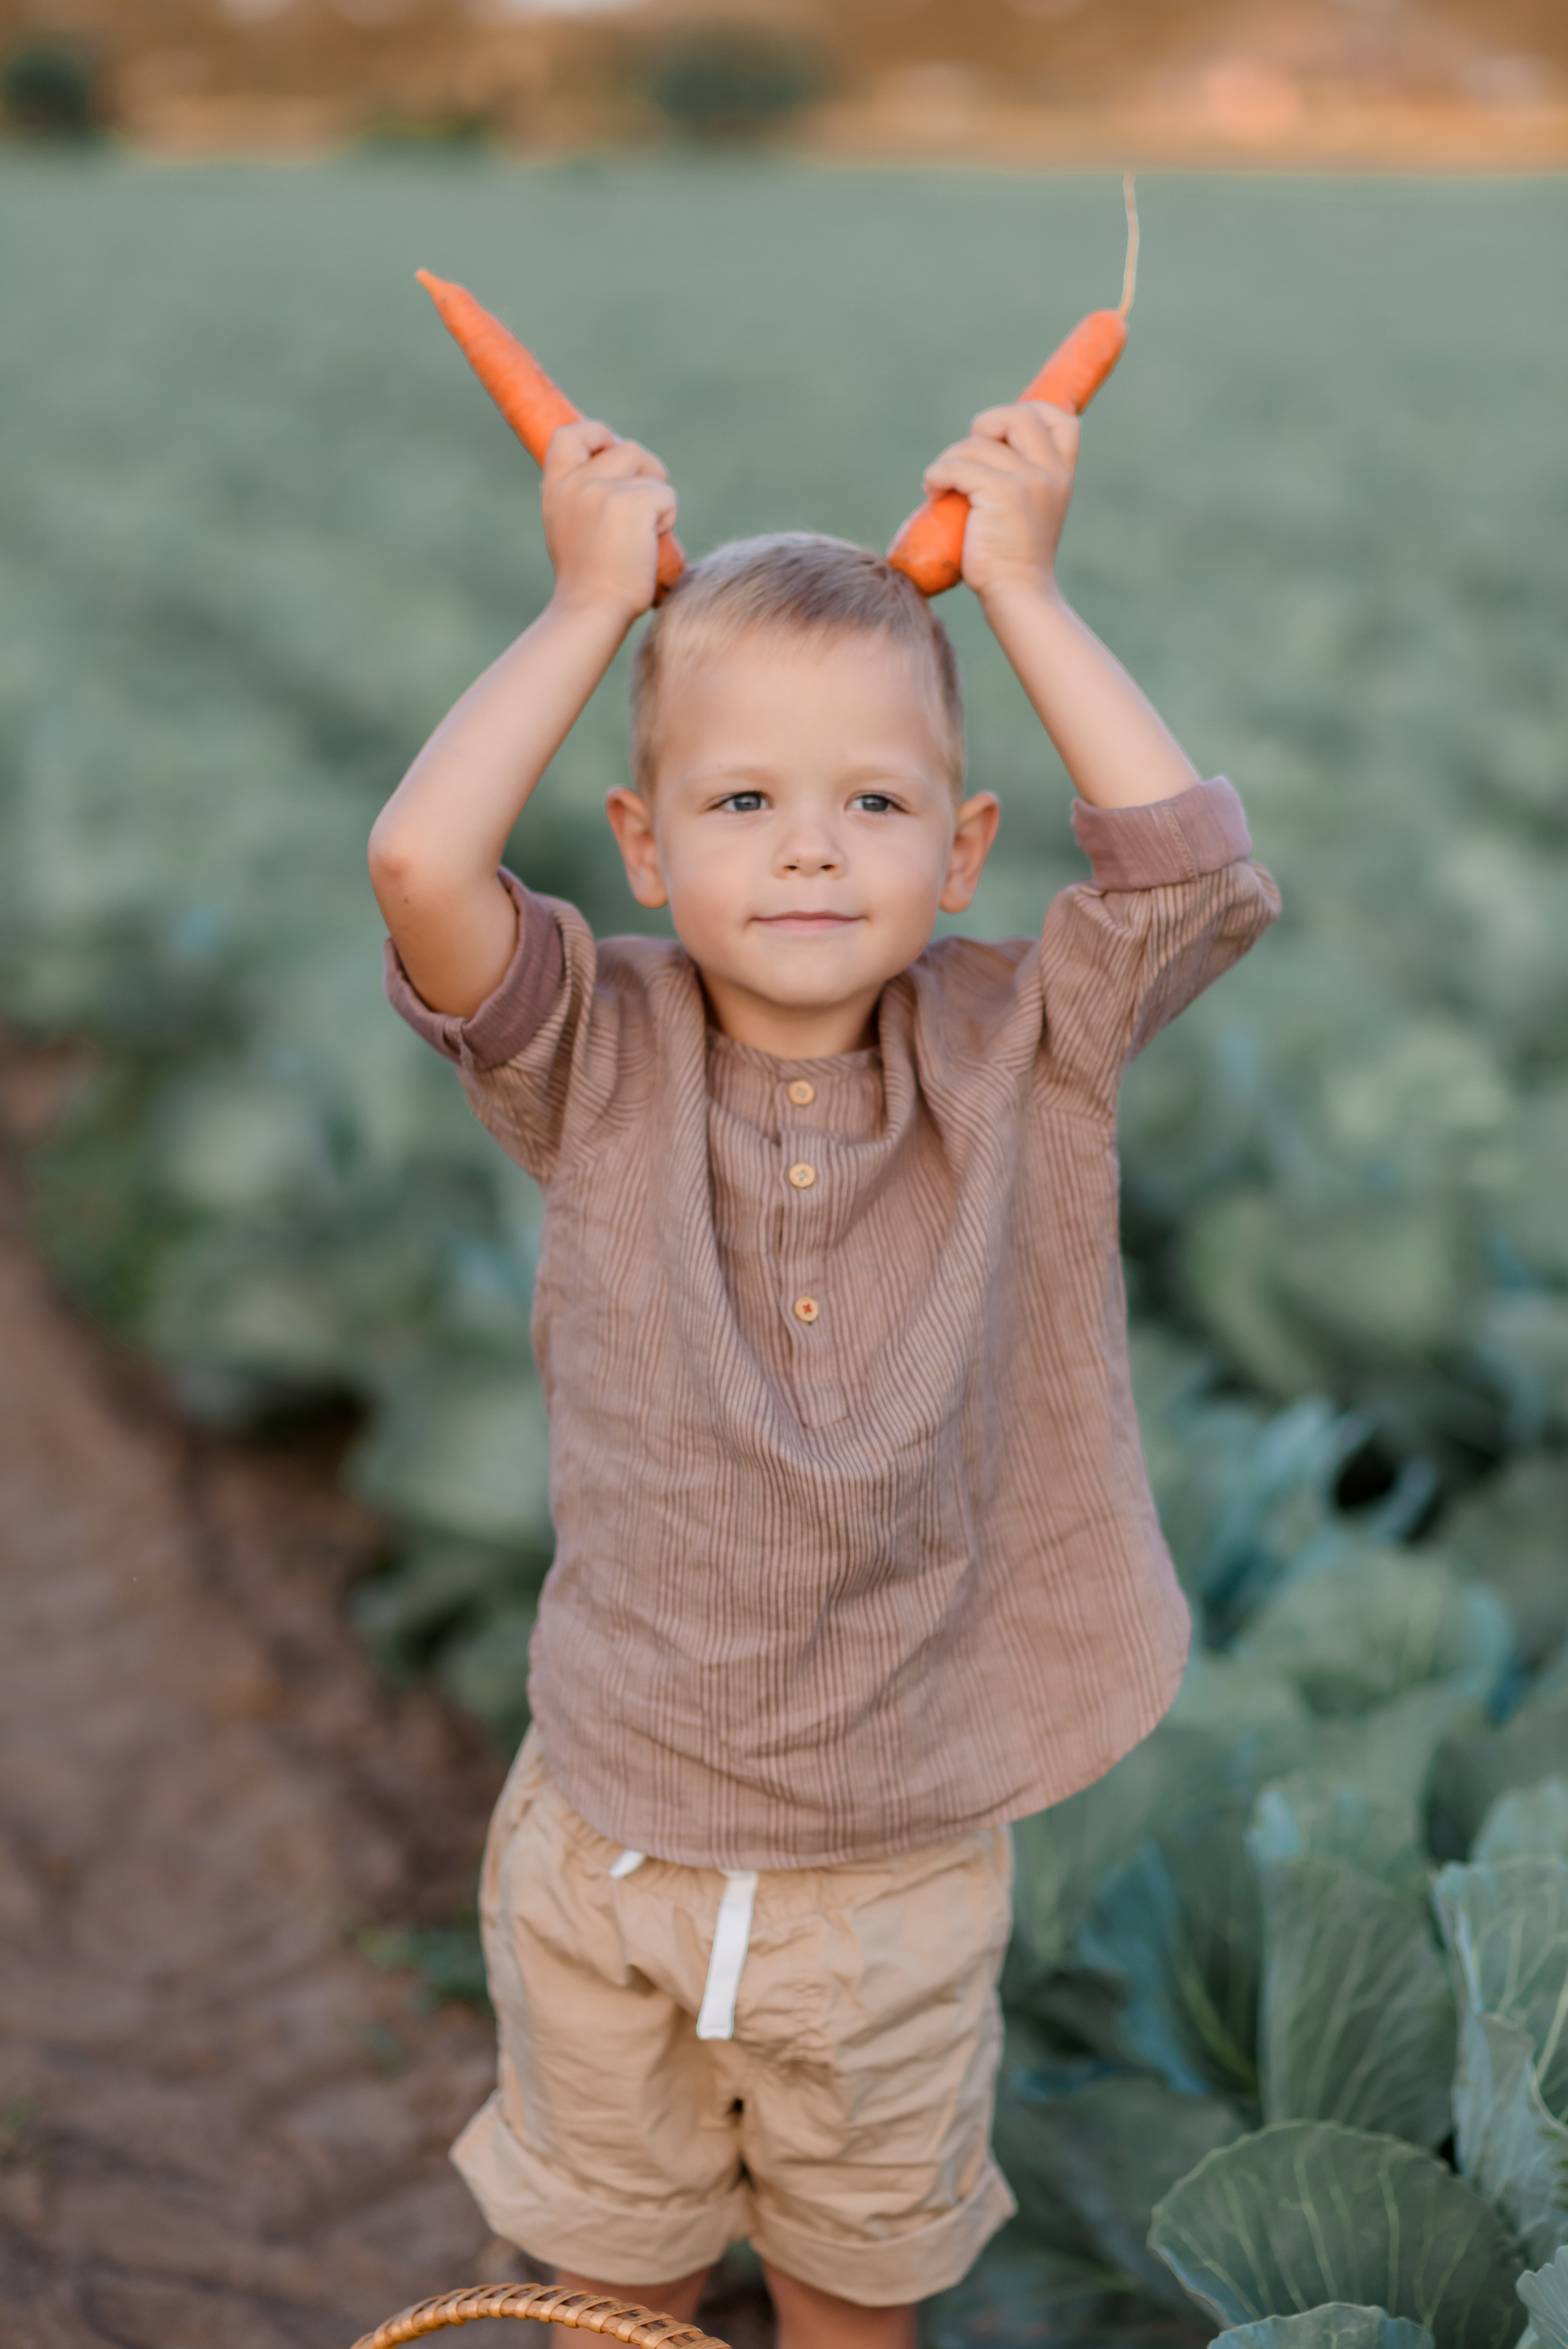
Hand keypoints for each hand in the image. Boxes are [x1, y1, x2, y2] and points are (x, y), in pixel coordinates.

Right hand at [541, 419, 678, 623]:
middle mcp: (576, 483)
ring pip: (651, 470)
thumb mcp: (569, 526)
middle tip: (647, 507)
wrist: (592, 610)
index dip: (598, 433)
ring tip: (645, 532)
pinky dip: (668, 520)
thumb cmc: (588, 579)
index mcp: (556, 487)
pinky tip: (651, 545)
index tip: (614, 449)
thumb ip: (582, 494)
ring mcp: (602, 491)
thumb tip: (611, 459)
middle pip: (626, 447)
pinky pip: (666, 496)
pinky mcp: (632, 504)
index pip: (569, 434)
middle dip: (647, 472)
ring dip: (658, 497)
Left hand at [920, 400, 1078, 607]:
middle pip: (1018, 414)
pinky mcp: (1002, 494)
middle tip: (965, 459)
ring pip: (977, 443)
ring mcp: (1029, 482)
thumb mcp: (1031, 512)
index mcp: (1061, 475)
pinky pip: (958, 466)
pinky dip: (937, 475)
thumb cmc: (1013, 561)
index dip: (1029, 412)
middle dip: (983, 426)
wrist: (1018, 596)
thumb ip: (1022, 480)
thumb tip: (984, 449)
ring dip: (949, 459)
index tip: (999, 436)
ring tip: (941, 487)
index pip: (1061, 419)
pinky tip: (933, 494)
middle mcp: (1050, 473)